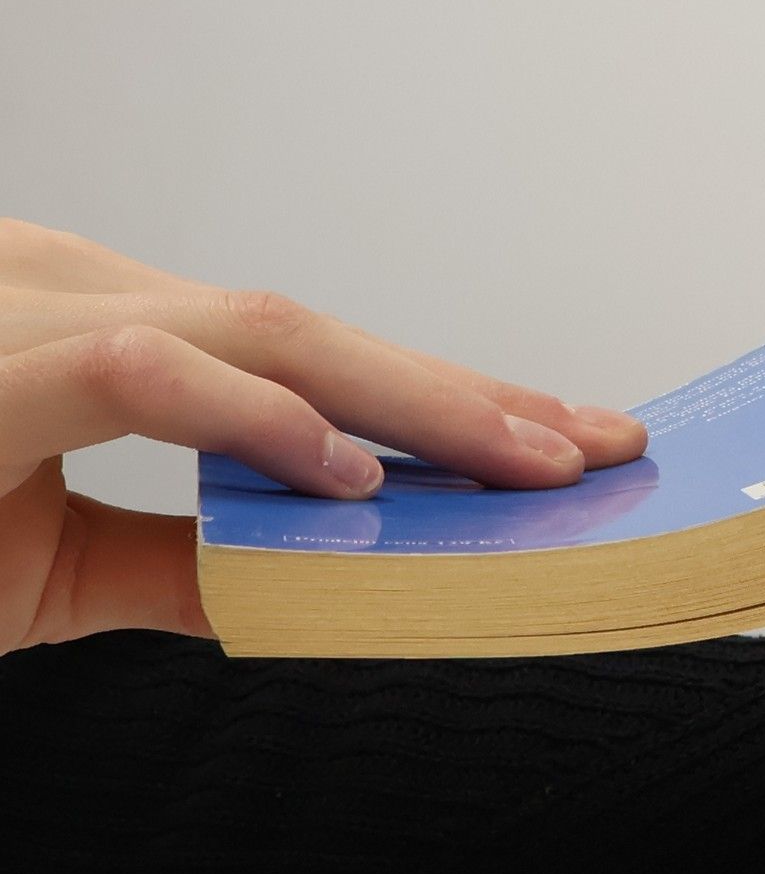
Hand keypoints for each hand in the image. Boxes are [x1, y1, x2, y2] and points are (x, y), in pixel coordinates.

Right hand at [0, 219, 648, 652]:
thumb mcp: (51, 559)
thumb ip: (176, 557)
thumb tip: (312, 575)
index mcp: (101, 331)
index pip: (306, 357)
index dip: (438, 399)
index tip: (552, 445)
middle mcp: (84, 299)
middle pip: (319, 335)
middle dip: (471, 395)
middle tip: (599, 448)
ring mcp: (42, 317)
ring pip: (266, 335)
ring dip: (418, 401)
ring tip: (532, 463)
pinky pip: (151, 373)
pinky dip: (264, 421)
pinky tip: (355, 477)